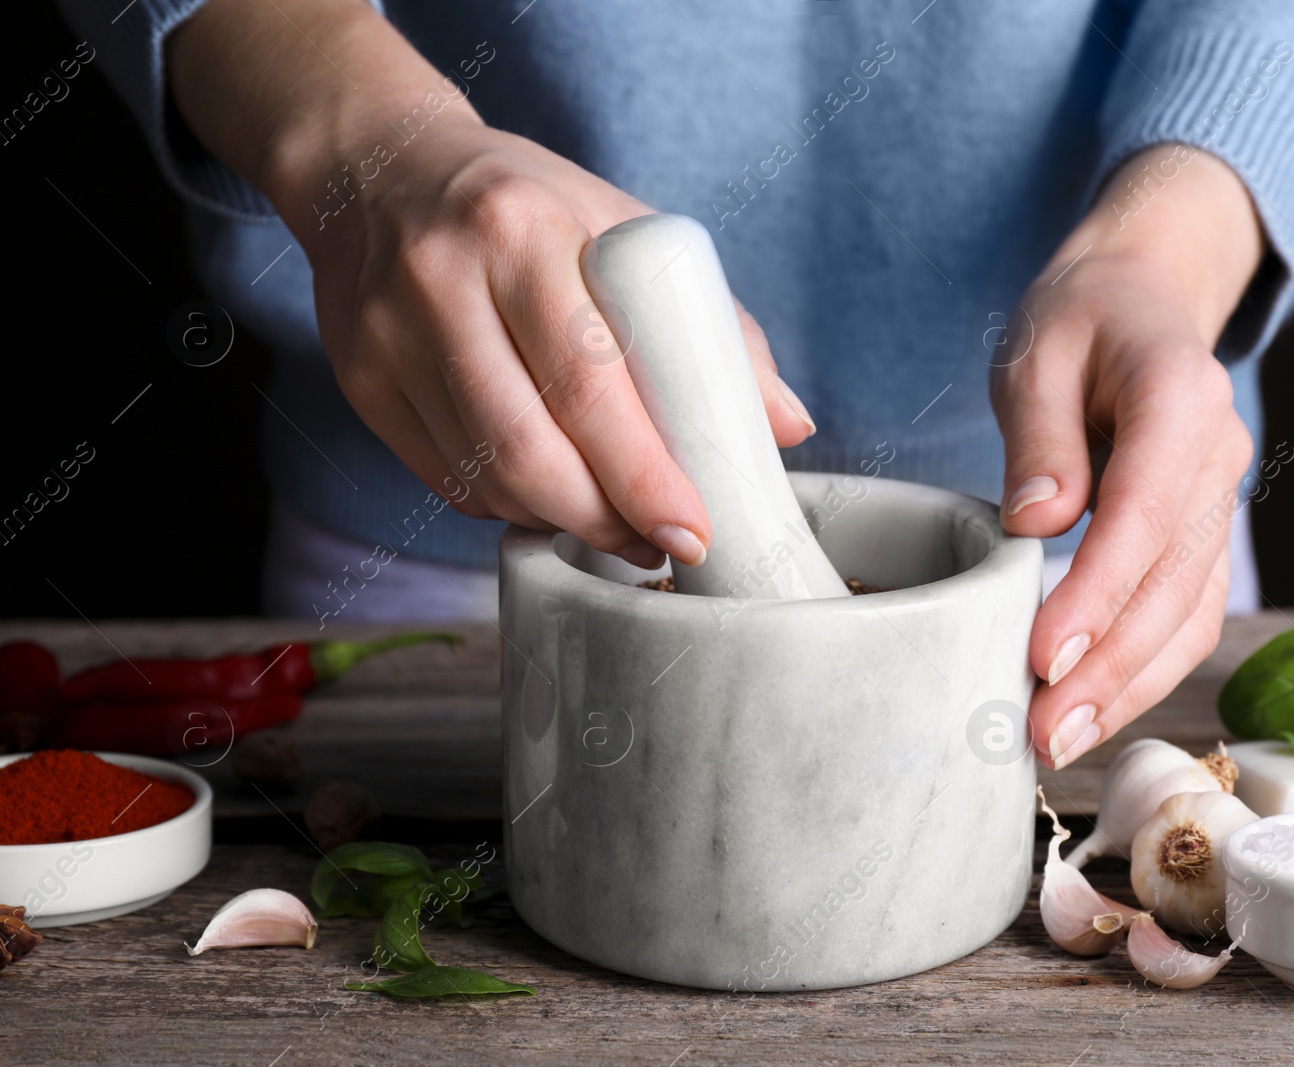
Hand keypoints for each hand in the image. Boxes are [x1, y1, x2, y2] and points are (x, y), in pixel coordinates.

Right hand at [171, 0, 814, 568]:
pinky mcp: (361, 382)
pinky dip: (509, 503)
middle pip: (530, 448)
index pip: (591, 379)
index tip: (694, 527)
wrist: (378, 172)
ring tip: (617, 526)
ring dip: (562, 520)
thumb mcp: (623, 229)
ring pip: (485, 476)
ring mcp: (387, 337)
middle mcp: (441, 282)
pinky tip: (550, 495)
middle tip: (659, 547)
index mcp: (522, 230)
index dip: (645, 473)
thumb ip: (713, 325)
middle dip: (607, 519)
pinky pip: (447, 479)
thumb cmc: (526, 205)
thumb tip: (787, 425)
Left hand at [990, 144, 1262, 768]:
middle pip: (1173, 580)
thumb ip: (1039, 436)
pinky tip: (1094, 712)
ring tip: (1058, 742)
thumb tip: (1036, 522)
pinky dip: (1145, 671)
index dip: (1096, 592)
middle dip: (1109, 666)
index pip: (1143, 511)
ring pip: (1190, 612)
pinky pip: (1188, 615)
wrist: (1140, 301)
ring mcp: (1221, 502)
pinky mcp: (1204, 537)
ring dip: (1129, 686)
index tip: (1040, 655)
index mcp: (1180, 396)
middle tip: (1043, 731)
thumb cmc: (1081, 322)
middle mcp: (1219, 457)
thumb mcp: (1036, 353)